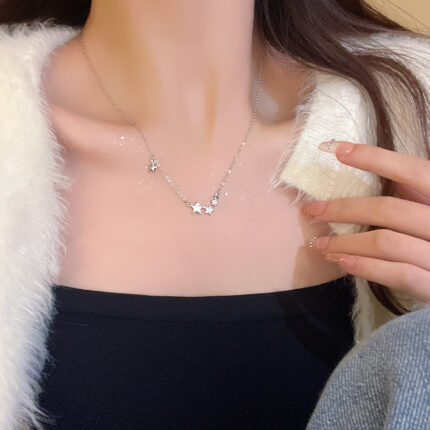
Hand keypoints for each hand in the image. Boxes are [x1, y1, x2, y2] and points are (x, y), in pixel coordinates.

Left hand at [301, 140, 429, 303]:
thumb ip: (421, 191)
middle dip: (344, 209)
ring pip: (385, 242)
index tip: (338, 150)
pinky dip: (365, 267)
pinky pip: (397, 274)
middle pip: (388, 210)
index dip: (376, 158)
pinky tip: (343, 262)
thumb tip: (384, 168)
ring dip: (345, 243)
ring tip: (321, 245)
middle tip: (313, 210)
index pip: (414, 171)